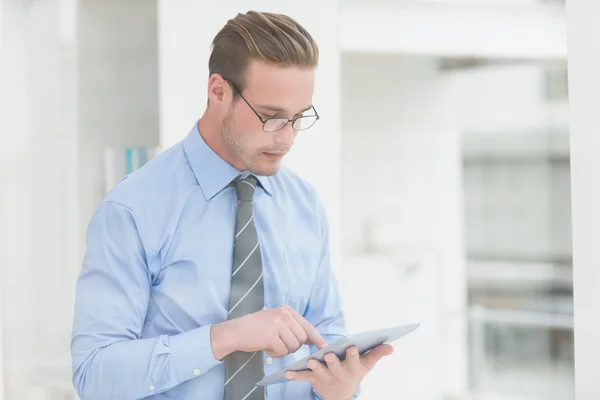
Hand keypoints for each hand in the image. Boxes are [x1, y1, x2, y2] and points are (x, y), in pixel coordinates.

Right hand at [210, 305, 327, 359]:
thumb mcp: (275, 321)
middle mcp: (284, 315)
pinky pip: (282, 351)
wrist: (234, 332)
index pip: (307, 325)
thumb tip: (311, 339)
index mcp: (286, 310)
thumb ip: (291, 326)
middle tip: (279, 344)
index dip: (317, 338)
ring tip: (270, 344)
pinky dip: (275, 354)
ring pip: (293, 346)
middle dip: (293, 346)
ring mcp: (277, 324)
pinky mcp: (271, 336)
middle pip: (302, 338)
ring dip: (283, 350)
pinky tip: (266, 347)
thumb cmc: (255, 329)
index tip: (325, 347)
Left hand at [284, 344, 393, 399]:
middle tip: (330, 355)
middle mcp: (339, 373)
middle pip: (335, 365)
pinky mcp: (314, 380)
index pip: (354, 360)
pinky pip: (303, 377)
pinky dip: (295, 376)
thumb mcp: (366, 365)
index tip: (353, 347)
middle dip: (332, 361)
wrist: (340, 396)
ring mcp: (325, 377)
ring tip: (311, 361)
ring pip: (319, 371)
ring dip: (315, 366)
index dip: (353, 354)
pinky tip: (287, 373)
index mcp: (352, 367)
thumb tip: (391, 345)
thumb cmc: (354, 373)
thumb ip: (377, 353)